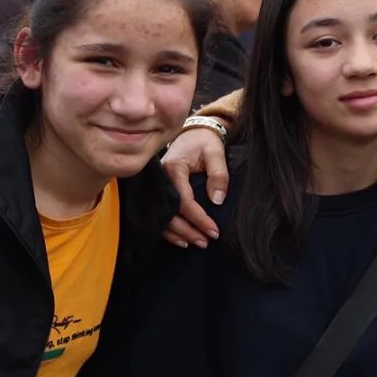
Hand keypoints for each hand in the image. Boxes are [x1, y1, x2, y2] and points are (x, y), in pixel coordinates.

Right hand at [160, 127, 229, 247]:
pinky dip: (170, 230)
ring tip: (196, 243)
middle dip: (188, 231)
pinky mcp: (159, 191)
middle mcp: (161, 179)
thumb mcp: (215, 152)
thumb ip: (218, 174)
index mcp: (174, 168)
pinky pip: (161, 214)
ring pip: (163, 217)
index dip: (199, 219)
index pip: (184, 201)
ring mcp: (157, 186)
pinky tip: (181, 240)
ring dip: (179, 234)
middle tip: (206, 242)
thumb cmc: (204, 141)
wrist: (192, 133)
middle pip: (170, 213)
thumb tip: (217, 201)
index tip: (214, 230)